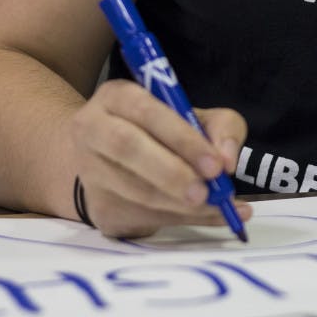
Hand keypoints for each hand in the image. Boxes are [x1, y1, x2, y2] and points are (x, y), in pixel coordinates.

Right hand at [65, 79, 252, 236]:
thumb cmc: (165, 132)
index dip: (182, 139)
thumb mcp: (199, 117)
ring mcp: (90, 172)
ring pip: (134, 191)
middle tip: (207, 193)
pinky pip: (141, 218)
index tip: (215, 165)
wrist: (118, 160)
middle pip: (126, 148)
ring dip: (180, 205)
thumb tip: (227, 161)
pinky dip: (180, 220)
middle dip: (172, 174)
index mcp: (118, 96)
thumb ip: (222, 128)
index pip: (148, 112)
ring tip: (217, 206)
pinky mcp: (98, 207)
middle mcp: (93, 129)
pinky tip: (205, 215)